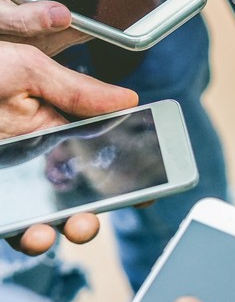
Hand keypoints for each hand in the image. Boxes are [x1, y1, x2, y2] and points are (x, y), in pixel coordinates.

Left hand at [0, 39, 136, 253]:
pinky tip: (29, 232)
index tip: (152, 186)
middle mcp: (28, 153)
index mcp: (48, 120)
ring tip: (56, 231)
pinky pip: (7, 222)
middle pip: (74, 190)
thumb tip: (129, 99)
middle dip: (92, 210)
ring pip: (40, 214)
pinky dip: (21, 234)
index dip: (129, 170)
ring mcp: (4, 178)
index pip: (100, 149)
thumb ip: (77, 89)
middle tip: (93, 219)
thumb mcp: (23, 67)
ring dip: (56, 228)